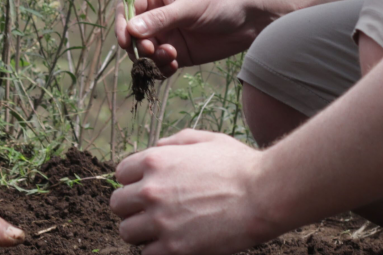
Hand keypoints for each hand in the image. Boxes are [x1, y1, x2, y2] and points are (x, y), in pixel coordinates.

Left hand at [111, 130, 275, 254]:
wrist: (265, 195)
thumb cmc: (240, 165)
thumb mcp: (206, 140)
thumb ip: (175, 142)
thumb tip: (156, 148)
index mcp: (155, 161)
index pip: (121, 174)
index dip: (134, 181)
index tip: (148, 188)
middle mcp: (151, 190)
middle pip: (118, 205)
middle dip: (133, 207)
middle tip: (152, 211)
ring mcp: (160, 221)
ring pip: (127, 232)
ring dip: (142, 231)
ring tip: (162, 229)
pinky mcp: (174, 248)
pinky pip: (147, 254)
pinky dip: (158, 250)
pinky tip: (175, 243)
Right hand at [115, 0, 271, 74]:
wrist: (252, 17)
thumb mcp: (189, 6)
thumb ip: (161, 19)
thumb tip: (131, 29)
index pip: (128, 7)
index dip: (123, 24)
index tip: (125, 40)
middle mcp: (156, 12)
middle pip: (132, 33)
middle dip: (138, 45)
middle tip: (151, 51)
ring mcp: (166, 34)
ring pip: (144, 51)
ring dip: (150, 58)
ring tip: (170, 57)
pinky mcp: (177, 52)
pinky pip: (159, 64)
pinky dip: (161, 68)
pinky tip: (173, 66)